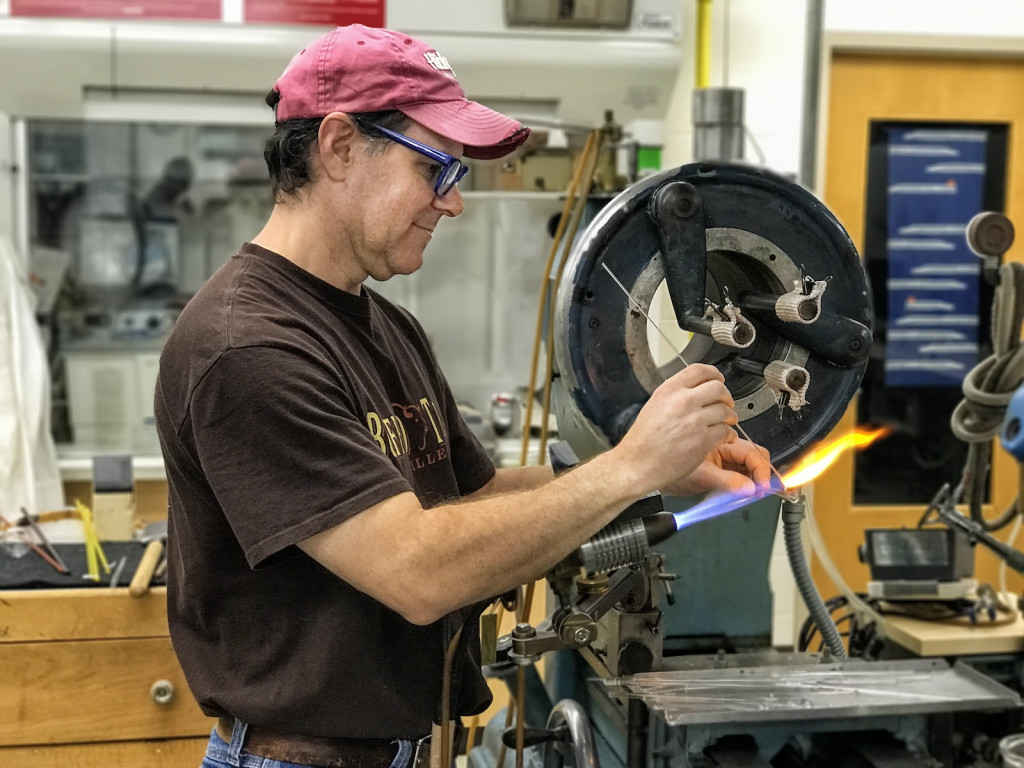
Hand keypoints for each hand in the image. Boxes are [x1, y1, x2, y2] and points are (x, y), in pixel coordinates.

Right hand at [614, 364, 739, 493]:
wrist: (637, 465)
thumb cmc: (642, 441)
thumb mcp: (654, 406)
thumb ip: (675, 395)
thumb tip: (696, 391)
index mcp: (669, 390)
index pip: (700, 370)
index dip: (715, 374)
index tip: (718, 380)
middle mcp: (682, 402)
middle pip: (718, 388)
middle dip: (726, 396)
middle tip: (726, 403)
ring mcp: (694, 421)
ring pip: (725, 410)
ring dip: (730, 417)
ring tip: (727, 422)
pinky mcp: (702, 441)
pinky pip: (726, 431)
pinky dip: (729, 434)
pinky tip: (724, 437)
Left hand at [662, 434, 771, 496]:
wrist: (645, 468)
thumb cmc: (665, 467)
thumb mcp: (701, 477)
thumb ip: (727, 482)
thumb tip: (751, 489)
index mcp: (718, 439)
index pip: (752, 453)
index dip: (762, 470)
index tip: (763, 487)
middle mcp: (720, 441)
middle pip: (753, 453)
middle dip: (759, 471)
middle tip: (758, 489)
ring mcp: (719, 449)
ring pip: (746, 459)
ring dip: (751, 474)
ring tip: (745, 488)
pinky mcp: (714, 457)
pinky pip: (736, 464)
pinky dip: (742, 476)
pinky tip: (737, 485)